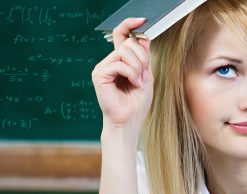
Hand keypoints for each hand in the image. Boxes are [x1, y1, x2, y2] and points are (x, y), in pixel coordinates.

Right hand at [91, 17, 153, 132]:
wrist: (128, 121)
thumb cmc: (136, 103)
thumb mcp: (146, 76)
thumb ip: (144, 58)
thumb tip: (144, 37)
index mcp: (120, 61)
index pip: (121, 36)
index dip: (130, 24)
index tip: (142, 20)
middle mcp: (109, 61)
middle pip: (128, 43)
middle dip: (142, 58)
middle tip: (144, 75)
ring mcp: (103, 67)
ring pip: (125, 52)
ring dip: (138, 67)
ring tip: (139, 81)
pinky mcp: (99, 74)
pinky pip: (119, 64)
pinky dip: (131, 73)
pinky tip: (134, 83)